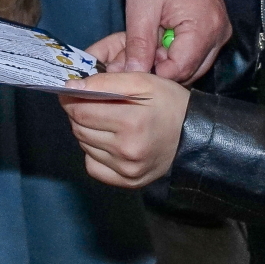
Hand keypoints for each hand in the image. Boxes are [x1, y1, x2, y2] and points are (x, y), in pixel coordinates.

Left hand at [62, 73, 190, 187]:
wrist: (194, 135)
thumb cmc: (168, 103)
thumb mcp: (142, 81)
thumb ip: (105, 81)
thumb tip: (70, 87)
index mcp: (130, 122)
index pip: (80, 111)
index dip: (72, 99)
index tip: (74, 92)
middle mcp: (127, 150)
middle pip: (79, 129)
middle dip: (79, 113)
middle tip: (92, 104)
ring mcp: (127, 170)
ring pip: (84, 146)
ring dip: (88, 131)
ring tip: (106, 122)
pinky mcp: (128, 182)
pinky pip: (93, 166)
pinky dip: (94, 153)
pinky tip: (108, 143)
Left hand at [118, 0, 229, 82]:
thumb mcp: (141, 9)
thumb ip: (139, 46)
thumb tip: (131, 74)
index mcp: (204, 30)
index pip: (179, 72)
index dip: (153, 72)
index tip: (133, 62)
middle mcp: (220, 35)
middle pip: (190, 72)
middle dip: (161, 68)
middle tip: (138, 52)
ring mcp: (221, 32)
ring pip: (194, 64)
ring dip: (170, 60)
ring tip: (150, 40)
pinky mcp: (216, 28)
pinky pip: (198, 52)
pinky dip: (179, 51)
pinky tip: (162, 36)